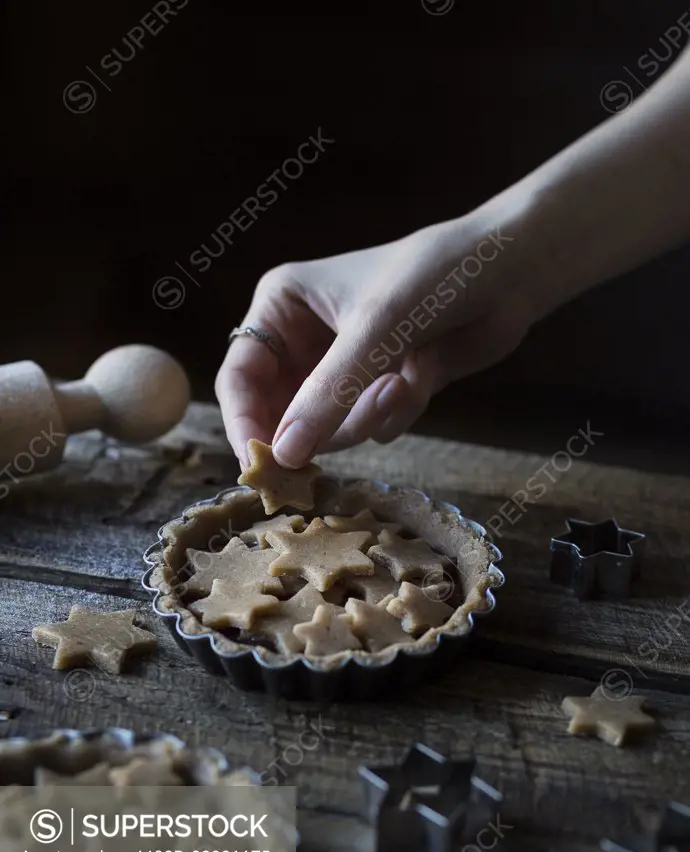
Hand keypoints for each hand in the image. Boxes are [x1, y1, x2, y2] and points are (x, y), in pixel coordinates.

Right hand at [216, 203, 536, 468]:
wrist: (510, 271)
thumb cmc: (435, 276)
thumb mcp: (375, 331)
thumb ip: (327, 395)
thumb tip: (282, 455)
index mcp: (282, 306)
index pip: (240, 378)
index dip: (246, 424)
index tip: (264, 467)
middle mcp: (303, 340)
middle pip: (282, 414)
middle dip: (323, 425)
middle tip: (346, 437)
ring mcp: (343, 368)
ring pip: (330, 428)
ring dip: (369, 414)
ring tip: (403, 380)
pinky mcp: (378, 388)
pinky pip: (370, 427)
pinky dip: (399, 410)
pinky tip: (424, 372)